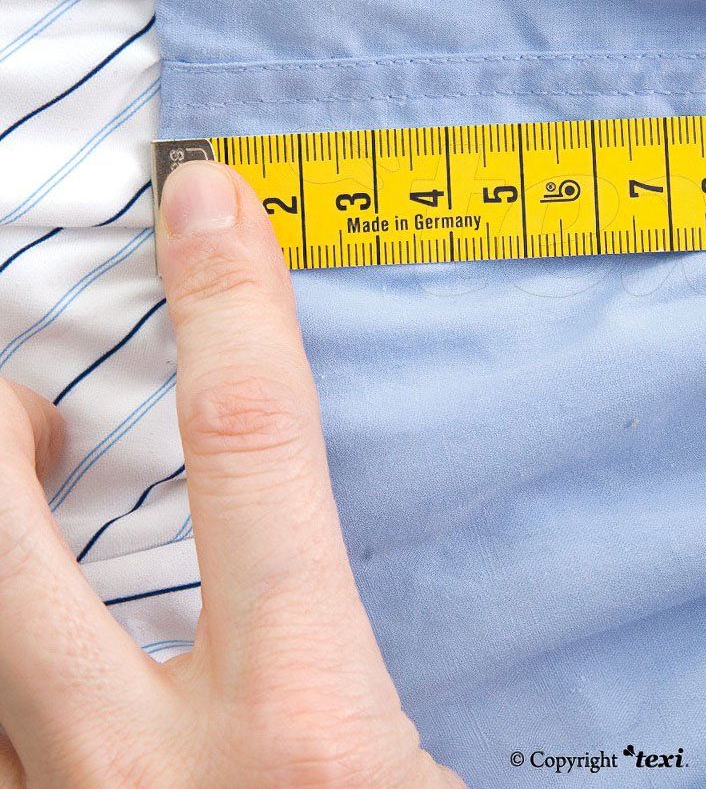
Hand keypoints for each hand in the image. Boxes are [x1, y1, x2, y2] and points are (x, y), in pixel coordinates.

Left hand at [0, 162, 464, 788]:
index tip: (208, 209)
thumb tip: (386, 561)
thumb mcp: (429, 771)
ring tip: (25, 495)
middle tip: (30, 406)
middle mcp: (153, 774)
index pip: (253, 454)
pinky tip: (31, 655)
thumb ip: (403, 660)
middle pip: (7, 548)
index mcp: (306, 728)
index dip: (229, 307)